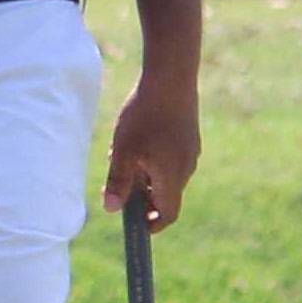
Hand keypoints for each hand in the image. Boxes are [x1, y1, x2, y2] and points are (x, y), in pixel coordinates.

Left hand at [101, 77, 200, 230]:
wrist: (171, 77)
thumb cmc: (144, 115)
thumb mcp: (124, 150)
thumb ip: (118, 181)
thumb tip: (111, 209)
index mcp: (172, 177)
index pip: (168, 214)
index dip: (152, 224)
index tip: (136, 223)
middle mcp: (187, 168)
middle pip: (166, 195)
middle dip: (142, 195)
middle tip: (119, 182)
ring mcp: (191, 151)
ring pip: (167, 175)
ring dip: (146, 174)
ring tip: (122, 153)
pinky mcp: (190, 137)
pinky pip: (172, 158)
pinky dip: (154, 159)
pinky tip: (137, 138)